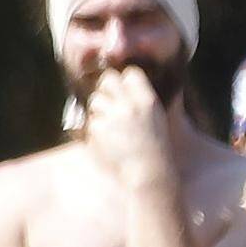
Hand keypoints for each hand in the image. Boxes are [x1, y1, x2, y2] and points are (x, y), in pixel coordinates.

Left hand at [76, 67, 181, 181]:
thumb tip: (120, 84)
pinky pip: (90, 121)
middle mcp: (129, 105)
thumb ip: (138, 100)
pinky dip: (95, 129)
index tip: (123, 89)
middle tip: (110, 102)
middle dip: (105, 88)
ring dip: (99, 110)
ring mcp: (111, 117)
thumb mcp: (155, 118)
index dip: (124, 80)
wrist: (147, 172)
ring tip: (112, 128)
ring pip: (95, 100)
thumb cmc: (153, 147)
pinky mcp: (97, 130)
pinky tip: (108, 141)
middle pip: (107, 79)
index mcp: (147, 100)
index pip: (130, 74)